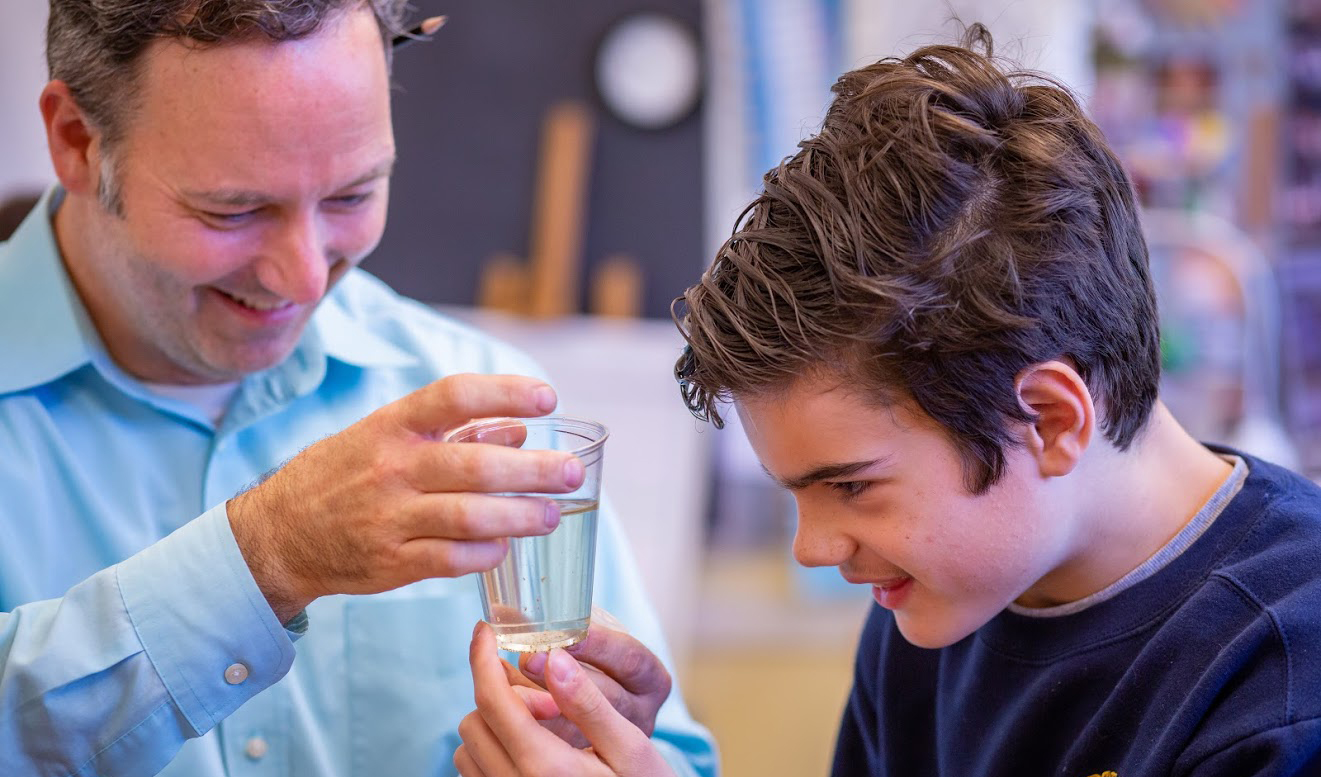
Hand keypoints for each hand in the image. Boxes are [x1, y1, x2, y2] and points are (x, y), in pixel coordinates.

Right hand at [227, 373, 583, 620]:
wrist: (278, 535)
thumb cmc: (344, 476)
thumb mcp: (387, 436)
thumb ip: (454, 431)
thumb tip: (518, 427)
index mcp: (391, 426)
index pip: (454, 396)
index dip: (506, 393)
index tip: (547, 399)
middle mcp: (391, 468)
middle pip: (475, 464)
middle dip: (533, 470)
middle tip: (572, 473)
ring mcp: (389, 518)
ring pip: (470, 516)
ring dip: (521, 516)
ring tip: (552, 515)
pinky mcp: (390, 564)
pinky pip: (452, 559)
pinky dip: (486, 553)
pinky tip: (505, 546)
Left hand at [455, 622, 676, 776]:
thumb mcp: (630, 747)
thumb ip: (588, 703)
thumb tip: (553, 658)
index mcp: (545, 766)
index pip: (492, 701)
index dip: (482, 658)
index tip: (485, 631)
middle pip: (474, 722)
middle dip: (495, 695)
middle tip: (540, 694)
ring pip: (468, 751)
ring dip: (491, 726)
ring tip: (535, 723)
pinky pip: (476, 776)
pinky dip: (490, 753)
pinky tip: (527, 749)